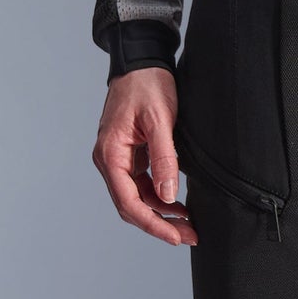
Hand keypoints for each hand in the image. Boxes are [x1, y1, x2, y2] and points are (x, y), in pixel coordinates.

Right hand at [93, 66, 196, 246]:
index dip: (153, 224)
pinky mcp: (129, 155)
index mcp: (110, 155)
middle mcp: (109, 160)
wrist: (141, 61)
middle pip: (130, 206)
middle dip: (159, 224)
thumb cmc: (147, 85)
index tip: (175, 237)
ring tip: (188, 224)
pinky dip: (158, 196)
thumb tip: (167, 195)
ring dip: (160, 213)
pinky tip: (177, 204)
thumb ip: (164, 158)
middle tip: (189, 236)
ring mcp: (118, 159)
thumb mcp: (160, 120)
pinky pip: (141, 184)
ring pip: (136, 198)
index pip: (129, 202)